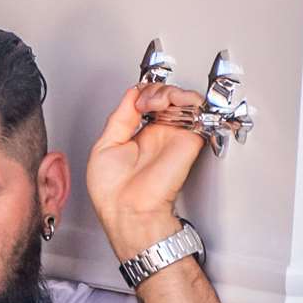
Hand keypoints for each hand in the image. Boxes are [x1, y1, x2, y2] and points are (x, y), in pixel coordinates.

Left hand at [85, 83, 205, 259]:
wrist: (128, 212)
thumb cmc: (114, 193)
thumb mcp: (105, 146)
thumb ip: (120, 118)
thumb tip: (132, 94)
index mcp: (138, 136)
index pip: (146, 101)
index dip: (142, 92)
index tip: (135, 96)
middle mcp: (158, 135)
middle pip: (164, 96)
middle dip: (155, 90)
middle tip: (146, 101)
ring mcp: (173, 136)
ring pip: (181, 99)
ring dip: (169, 91)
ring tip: (157, 101)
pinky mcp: (188, 140)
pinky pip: (196, 112)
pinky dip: (186, 98)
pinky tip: (169, 102)